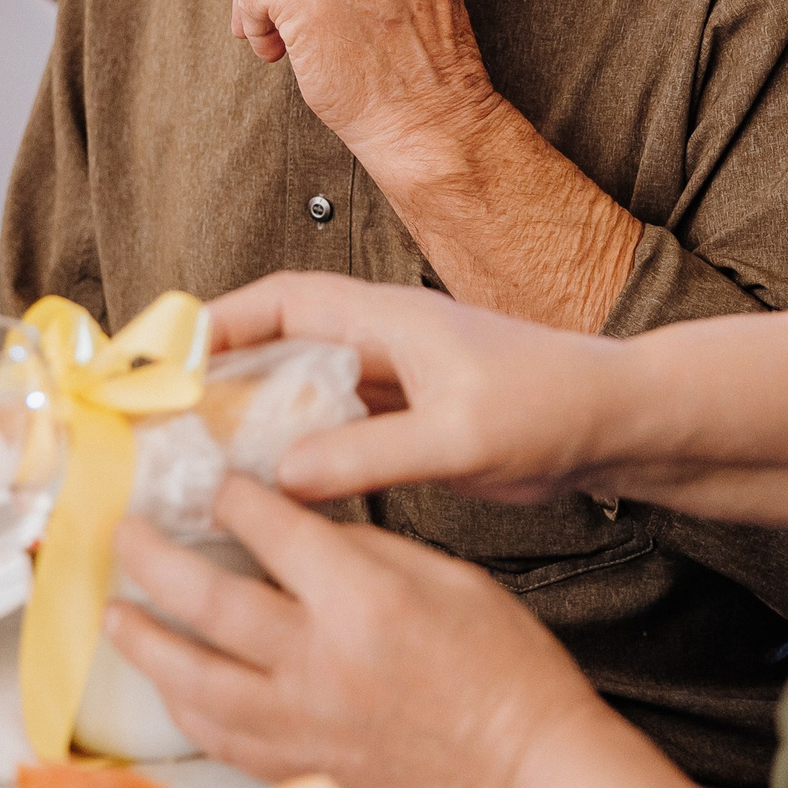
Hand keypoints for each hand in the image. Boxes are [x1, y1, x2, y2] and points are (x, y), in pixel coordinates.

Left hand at [107, 478, 608, 787]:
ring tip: (115, 614)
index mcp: (362, 601)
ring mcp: (305, 722)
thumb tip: (308, 527)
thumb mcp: (449, 579)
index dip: (232, 499)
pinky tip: (171, 687)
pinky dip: (187, 709)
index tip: (214, 482)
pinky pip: (224, 738)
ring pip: (196, 680)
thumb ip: (369, 550)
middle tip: (125, 532)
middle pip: (210, 602)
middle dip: (155, 560)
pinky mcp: (306, 763)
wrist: (529, 768)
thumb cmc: (507, 671)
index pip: (271, 531)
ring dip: (146, 643)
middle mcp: (321, 662)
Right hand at [207, 273, 623, 504]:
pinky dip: (300, 448)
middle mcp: (385, 342)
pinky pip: (338, 426)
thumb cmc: (550, 409)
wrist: (619, 425)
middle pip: (282, 342)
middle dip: (223, 370)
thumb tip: (279, 475)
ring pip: (307, 387)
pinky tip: (273, 487)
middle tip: (170, 414)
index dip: (220, 319)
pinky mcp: (415, 419)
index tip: (168, 353)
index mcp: (388, 320)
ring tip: (204, 454)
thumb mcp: (457, 437)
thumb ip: (369, 455)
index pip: (284, 301)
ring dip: (259, 413)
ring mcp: (400, 381)